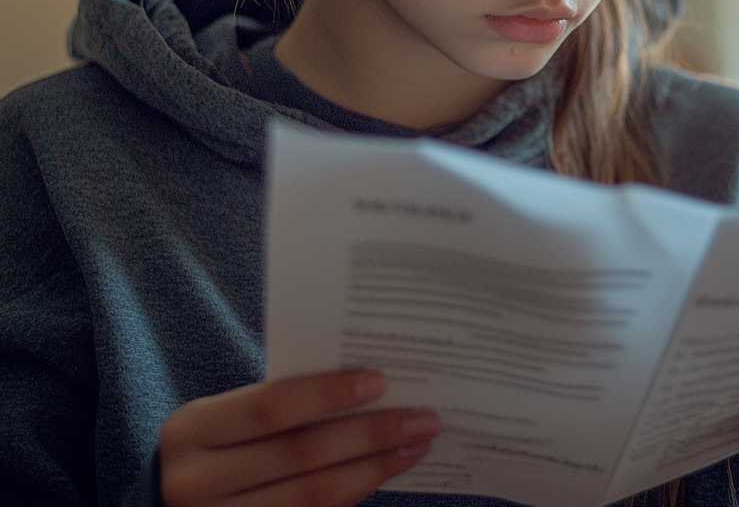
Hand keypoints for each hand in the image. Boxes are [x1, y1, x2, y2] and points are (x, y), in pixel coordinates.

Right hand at [159, 370, 439, 506]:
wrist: (178, 505)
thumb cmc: (220, 446)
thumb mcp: (230, 418)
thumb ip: (281, 404)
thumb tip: (370, 385)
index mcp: (192, 430)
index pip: (271, 407)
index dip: (327, 394)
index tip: (381, 381)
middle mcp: (194, 484)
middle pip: (300, 455)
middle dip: (370, 435)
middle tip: (423, 418)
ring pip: (313, 497)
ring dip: (375, 469)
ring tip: (417, 445)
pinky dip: (355, 495)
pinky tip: (385, 475)